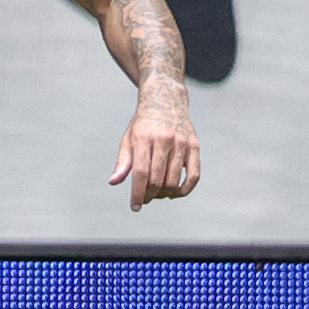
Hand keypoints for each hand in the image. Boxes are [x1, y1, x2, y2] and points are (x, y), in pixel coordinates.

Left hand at [110, 90, 200, 210]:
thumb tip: (113, 182)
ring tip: (157, 194)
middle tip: (145, 198)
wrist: (166, 101)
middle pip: (157, 179)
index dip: (137, 193)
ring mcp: (181, 143)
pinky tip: (175, 192)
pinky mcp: (194, 146)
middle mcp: (164, 140)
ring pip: (174, 180)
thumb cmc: (144, 124)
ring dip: (164, 194)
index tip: (135, 206)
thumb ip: (122, 162)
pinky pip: (194, 175)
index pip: (140, 173)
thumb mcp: (128, 138)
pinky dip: (185, 189)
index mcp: (144, 138)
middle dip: (149, 195)